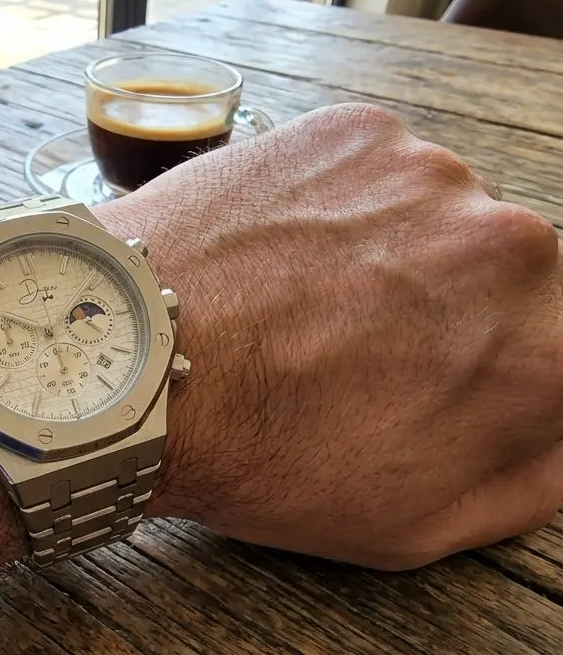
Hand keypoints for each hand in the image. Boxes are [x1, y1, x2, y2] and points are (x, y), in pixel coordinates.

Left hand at [103, 104, 562, 569]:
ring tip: (304, 299)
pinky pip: (376, 173)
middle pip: (506, 277)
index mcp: (548, 353)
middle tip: (357, 344)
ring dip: (393, 253)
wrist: (134, 361)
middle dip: (448, 311)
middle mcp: (514, 244)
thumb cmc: (259, 453)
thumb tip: (558, 432)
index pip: (557, 347)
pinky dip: (343, 206)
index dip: (492, 366)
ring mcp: (430, 172)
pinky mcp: (355, 129)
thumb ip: (531, 477)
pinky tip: (281, 252)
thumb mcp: (414, 525)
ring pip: (439, 217)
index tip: (437, 373)